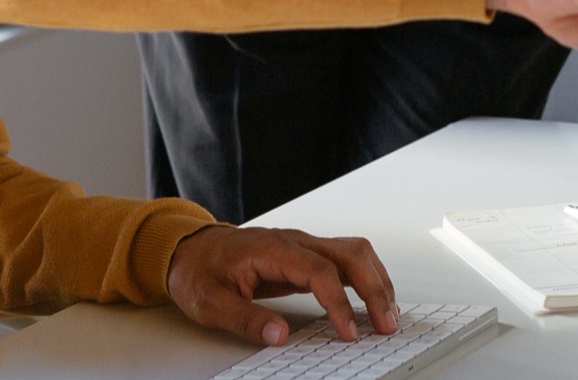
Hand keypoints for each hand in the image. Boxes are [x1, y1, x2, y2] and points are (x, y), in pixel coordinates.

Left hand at [164, 225, 396, 346]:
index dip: (339, 303)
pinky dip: (366, 280)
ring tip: (388, 315)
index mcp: (272, 248)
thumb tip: (279, 336)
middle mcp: (295, 241)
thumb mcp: (209, 302)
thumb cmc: (199, 271)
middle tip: (387, 324)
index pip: (319, 271)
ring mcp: (303, 246)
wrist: (189, 249)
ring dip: (377, 282)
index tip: (348, 332)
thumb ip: (244, 319)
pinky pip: (346, 262)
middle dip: (375, 288)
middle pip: (350, 254)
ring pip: (355, 253)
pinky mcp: (306, 256)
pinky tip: (372, 303)